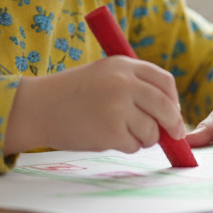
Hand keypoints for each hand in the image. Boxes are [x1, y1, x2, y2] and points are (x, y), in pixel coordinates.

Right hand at [3, 55, 184, 154]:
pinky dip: (126, 146)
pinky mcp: (111, 131)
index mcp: (124, 65)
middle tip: (174, 135)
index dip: (173, 100)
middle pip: (166, 107)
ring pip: (151, 131)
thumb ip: (134, 85)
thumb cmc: (71, 94)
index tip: (174, 113)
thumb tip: (169, 113)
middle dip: (173, 125)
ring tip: (119, 132)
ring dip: (143, 138)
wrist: (37, 107)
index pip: (165, 82)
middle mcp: (124, 83)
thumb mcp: (104, 74)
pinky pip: (134, 145)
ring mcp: (118, 107)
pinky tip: (106, 138)